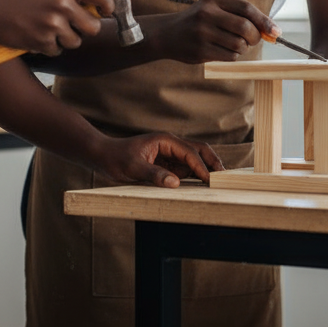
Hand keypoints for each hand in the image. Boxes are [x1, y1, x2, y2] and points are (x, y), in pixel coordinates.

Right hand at [0, 0, 112, 56]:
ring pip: (75, 41)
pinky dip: (49, 46)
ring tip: (47, 27)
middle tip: (73, 24)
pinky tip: (35, 34)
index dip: (109, 6)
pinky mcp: (42, 42)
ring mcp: (52, 24)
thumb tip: (97, 6)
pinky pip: (57, 50)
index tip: (105, 11)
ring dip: (65, 38)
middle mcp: (62, 4)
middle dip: (85, 29)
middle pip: (93, 27)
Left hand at [89, 133, 223, 187]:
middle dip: (212, 163)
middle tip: (224, 178)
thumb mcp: (133, 168)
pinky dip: (195, 176)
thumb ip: (154, 175)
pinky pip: (185, 169)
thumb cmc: (116, 158)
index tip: (211, 181)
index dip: (201, 167)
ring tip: (218, 184)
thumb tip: (175, 183)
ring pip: (194, 160)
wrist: (103, 156)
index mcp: (165, 140)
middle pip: (198, 150)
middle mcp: (170, 145)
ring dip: (206, 169)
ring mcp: (169, 154)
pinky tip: (202, 186)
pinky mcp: (166, 164)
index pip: (190, 153)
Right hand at [150, 0, 277, 63]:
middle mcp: (208, 14)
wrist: (167, 33)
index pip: (247, 8)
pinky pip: (229, 56)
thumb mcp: (213, 5)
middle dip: (255, 36)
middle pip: (245, 28)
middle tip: (254, 39)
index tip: (276, 31)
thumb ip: (238, 10)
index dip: (265, 20)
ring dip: (244, 47)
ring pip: (239, 44)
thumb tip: (269, 27)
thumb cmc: (197, 19)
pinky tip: (224, 50)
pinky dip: (233, 55)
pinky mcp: (200, 50)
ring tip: (235, 44)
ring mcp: (203, 33)